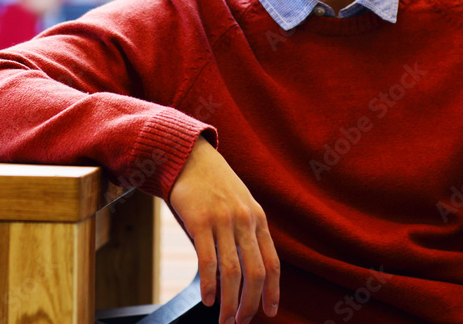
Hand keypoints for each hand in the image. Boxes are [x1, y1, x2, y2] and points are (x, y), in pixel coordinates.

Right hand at [169, 136, 279, 323]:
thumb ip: (246, 231)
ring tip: (224, 319)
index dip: (272, 291)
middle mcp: (244, 220)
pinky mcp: (200, 221)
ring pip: (232, 272)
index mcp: (258, 217)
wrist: (189, 156)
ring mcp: (223, 220)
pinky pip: (208, 261)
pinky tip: (207, 299)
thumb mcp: (240, 202)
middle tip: (240, 322)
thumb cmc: (214, 184)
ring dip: (229, 302)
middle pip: (255, 273)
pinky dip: (209, 286)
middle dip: (250, 304)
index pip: (272, 263)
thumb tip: (246, 271)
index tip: (269, 312)